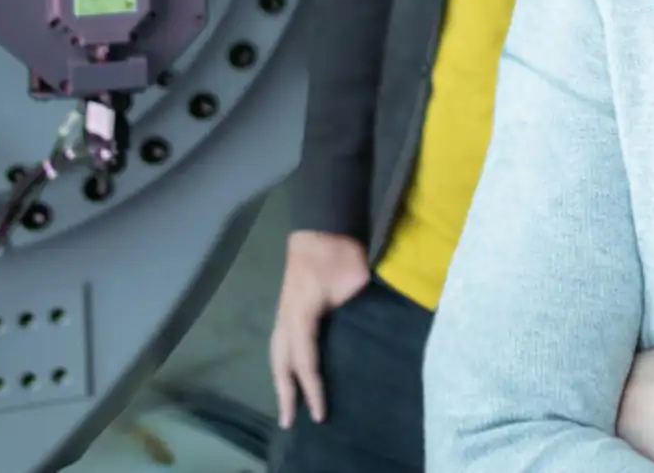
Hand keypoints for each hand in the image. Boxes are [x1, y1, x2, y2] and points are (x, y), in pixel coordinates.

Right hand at [269, 230, 370, 427]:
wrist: (324, 231)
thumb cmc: (336, 257)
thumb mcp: (350, 284)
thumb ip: (358, 310)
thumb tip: (375, 335)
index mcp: (300, 320)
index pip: (305, 363)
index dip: (312, 390)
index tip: (320, 414)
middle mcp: (290, 322)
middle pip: (283, 365)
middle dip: (286, 394)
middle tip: (289, 422)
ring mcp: (287, 316)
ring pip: (278, 354)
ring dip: (281, 379)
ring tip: (286, 403)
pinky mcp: (291, 311)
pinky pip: (284, 341)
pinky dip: (285, 360)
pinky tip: (294, 371)